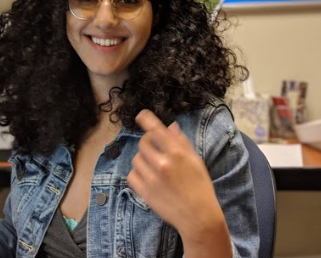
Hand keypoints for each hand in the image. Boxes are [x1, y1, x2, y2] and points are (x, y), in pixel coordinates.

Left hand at [127, 110, 231, 256]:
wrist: (199, 217)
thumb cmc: (200, 186)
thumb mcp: (195, 160)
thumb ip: (181, 142)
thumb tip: (170, 126)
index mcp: (177, 153)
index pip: (156, 129)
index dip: (146, 119)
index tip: (141, 115)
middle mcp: (162, 163)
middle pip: (143, 142)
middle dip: (148, 143)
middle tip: (156, 150)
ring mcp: (152, 178)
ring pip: (136, 158)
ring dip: (143, 159)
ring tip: (154, 167)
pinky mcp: (144, 192)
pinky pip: (131, 175)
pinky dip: (137, 174)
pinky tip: (148, 177)